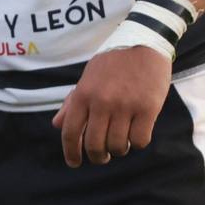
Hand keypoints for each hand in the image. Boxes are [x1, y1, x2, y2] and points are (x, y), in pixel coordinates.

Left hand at [51, 46, 168, 166]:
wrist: (143, 42)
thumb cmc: (113, 63)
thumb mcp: (87, 78)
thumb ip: (72, 102)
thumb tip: (57, 125)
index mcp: (83, 95)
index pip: (70, 133)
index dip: (71, 153)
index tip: (74, 163)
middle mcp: (101, 103)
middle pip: (94, 145)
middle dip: (97, 157)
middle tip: (102, 157)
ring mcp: (125, 106)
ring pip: (118, 145)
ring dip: (119, 149)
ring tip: (121, 143)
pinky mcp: (148, 108)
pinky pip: (140, 140)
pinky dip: (138, 143)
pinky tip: (137, 134)